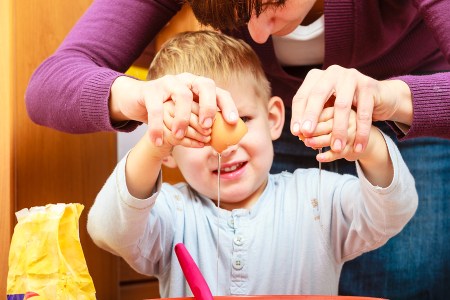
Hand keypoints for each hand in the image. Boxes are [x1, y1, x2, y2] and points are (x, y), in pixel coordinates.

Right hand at [110, 73, 237, 145]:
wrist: (135, 100)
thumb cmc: (166, 112)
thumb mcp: (185, 116)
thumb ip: (199, 124)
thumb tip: (216, 143)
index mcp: (199, 87)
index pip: (219, 92)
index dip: (228, 105)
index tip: (232, 122)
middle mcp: (187, 80)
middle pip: (205, 85)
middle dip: (209, 106)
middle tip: (207, 126)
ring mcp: (168, 82)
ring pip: (181, 95)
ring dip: (183, 117)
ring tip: (179, 136)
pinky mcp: (149, 90)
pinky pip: (156, 108)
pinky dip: (157, 126)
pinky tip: (158, 141)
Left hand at [290, 65, 411, 152]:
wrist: (380, 97)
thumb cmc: (346, 105)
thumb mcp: (327, 107)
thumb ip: (313, 116)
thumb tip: (298, 132)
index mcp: (317, 77)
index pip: (302, 96)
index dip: (298, 115)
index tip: (296, 133)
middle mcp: (333, 73)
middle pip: (317, 95)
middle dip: (311, 116)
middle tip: (307, 134)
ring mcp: (352, 77)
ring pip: (341, 105)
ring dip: (338, 129)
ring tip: (336, 147)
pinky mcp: (369, 85)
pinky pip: (363, 112)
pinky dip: (361, 132)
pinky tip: (358, 147)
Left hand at [300, 107, 365, 162]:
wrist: (363, 138)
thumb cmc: (339, 125)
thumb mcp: (329, 117)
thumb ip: (316, 119)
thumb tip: (297, 128)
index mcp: (341, 105)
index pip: (323, 112)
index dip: (309, 121)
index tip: (299, 127)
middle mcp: (349, 116)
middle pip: (329, 124)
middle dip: (314, 131)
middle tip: (303, 136)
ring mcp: (353, 131)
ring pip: (335, 137)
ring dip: (319, 141)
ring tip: (308, 143)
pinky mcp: (356, 145)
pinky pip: (341, 151)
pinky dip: (328, 156)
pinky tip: (319, 157)